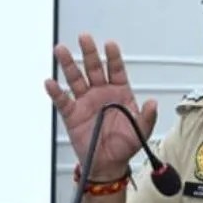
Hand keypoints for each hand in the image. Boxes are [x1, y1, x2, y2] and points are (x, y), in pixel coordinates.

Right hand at [44, 33, 157, 179]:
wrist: (108, 164)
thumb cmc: (124, 146)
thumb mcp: (142, 131)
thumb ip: (147, 117)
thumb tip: (152, 103)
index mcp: (119, 93)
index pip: (116, 69)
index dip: (113, 57)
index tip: (110, 45)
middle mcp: (101, 93)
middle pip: (93, 68)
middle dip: (89, 52)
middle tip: (84, 38)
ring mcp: (85, 102)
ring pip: (75, 78)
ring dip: (68, 64)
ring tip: (61, 50)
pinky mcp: (72, 114)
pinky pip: (62, 101)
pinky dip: (56, 92)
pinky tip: (50, 83)